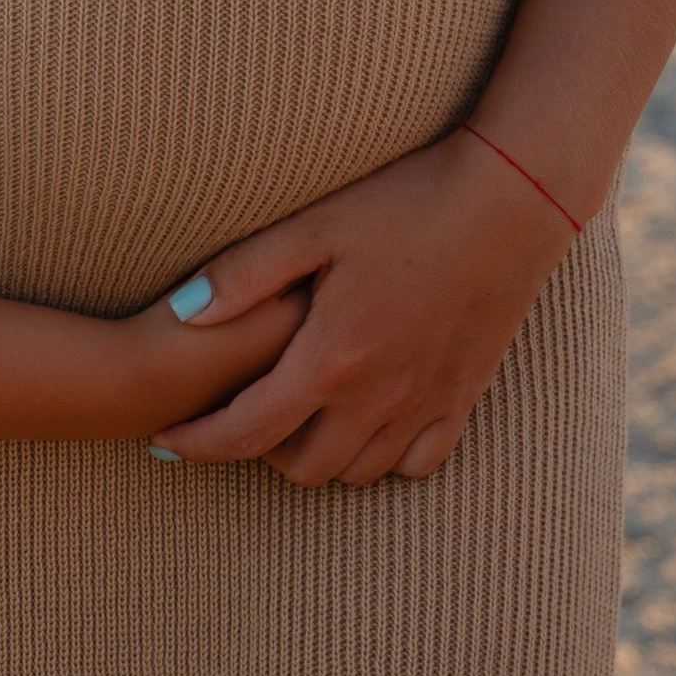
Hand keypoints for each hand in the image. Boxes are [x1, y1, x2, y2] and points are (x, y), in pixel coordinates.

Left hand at [146, 132, 576, 486]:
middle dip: (257, 453)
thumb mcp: (315, 226)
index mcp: (332, 359)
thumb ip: (245, 274)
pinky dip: (382, 457)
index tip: (165, 442)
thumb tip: (180, 315)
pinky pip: (416, 463)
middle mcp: (379, 398)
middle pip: (301, 469)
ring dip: (317, 455)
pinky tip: (364, 419)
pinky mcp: (463, 398)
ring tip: (295, 414)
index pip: (248, 432)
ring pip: (357, 473)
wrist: (510, 203)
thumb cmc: (406, 203)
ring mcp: (426, 404)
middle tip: (237, 414)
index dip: (198, 444)